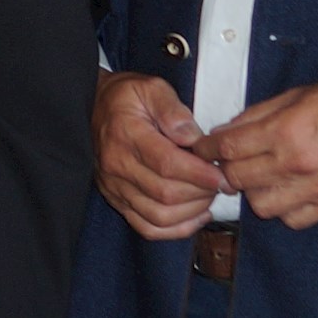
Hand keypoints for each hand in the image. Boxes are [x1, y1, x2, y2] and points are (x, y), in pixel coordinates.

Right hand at [93, 71, 224, 238]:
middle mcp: (117, 166)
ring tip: (209, 195)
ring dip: (192, 211)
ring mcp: (115, 187)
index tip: (224, 174)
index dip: (200, 174)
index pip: (167, 164)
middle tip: (222, 182)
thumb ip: (173, 109)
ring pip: (159, 216)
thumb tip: (193, 137)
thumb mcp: (151, 88)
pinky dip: (176, 229)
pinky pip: (147, 228)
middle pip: (166, 194)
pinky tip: (196, 215)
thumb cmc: (126, 99)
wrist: (93, 108)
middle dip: (202, 192)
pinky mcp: (117, 201)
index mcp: (126, 135)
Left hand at [209, 75, 317, 229]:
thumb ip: (257, 115)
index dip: (207, 149)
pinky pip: (292, 219)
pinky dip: (283, 209)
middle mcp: (296, 164)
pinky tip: (286, 192)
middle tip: (230, 162)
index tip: (202, 149)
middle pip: (237, 178)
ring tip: (261, 177)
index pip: (228, 148)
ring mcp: (314, 188)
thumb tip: (225, 131)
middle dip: (227, 169)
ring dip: (254, 192)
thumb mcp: (297, 95)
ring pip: (260, 205)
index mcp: (285, 132)